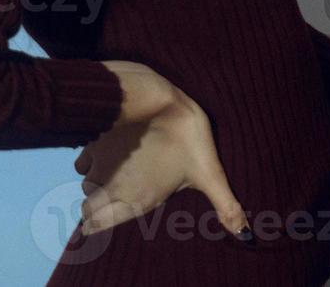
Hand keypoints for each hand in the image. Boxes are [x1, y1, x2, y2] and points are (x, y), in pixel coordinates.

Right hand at [74, 74, 249, 240]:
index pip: (95, 226)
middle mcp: (108, 187)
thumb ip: (224, 205)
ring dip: (97, 180)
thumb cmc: (186, 137)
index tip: (107, 219)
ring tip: (119, 169)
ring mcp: (96, 164)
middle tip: (117, 194)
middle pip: (88, 208)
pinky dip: (92, 159)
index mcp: (133, 200)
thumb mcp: (209, 173)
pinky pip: (83, 159)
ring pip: (86, 182)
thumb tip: (246, 233)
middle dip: (97, 206)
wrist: (156, 96)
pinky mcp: (91, 141)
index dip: (99, 224)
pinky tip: (109, 150)